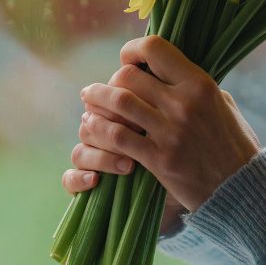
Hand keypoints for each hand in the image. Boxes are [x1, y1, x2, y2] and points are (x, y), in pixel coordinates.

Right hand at [61, 102, 188, 235]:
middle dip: (110, 124)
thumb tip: (154, 71)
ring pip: (81, 149)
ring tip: (129, 165)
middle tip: (138, 131)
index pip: (105, 99)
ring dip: (102, 155)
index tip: (143, 104)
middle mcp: (104, 135)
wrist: (195, 193)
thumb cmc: (190, 153)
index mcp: (121, 116)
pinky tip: (95, 180)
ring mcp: (95, 160)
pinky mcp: (89, 186)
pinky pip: (70, 178)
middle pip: (89, 122)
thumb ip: (167, 99)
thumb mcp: (181, 124)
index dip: (113, 98)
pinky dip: (78, 178)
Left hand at [75, 35, 263, 212]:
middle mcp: (184, 103)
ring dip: (97, 100)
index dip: (133, 50)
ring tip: (89, 102)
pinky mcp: (159, 159)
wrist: (241, 187)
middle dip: (112, 80)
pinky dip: (100, 129)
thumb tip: (169, 68)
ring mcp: (171, 131)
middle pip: (129, 76)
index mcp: (200, 84)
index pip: (155, 49)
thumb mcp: (223, 104)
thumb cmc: (233, 143)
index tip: (128, 59)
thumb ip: (195, 85)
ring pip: (118, 102)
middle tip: (108, 88)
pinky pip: (117, 136)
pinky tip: (95, 128)